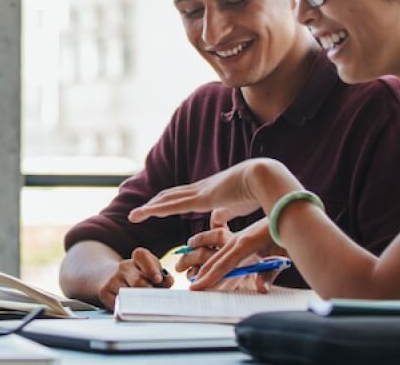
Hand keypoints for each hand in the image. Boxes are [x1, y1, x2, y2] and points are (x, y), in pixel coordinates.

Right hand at [97, 247, 172, 309]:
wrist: (109, 277)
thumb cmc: (137, 277)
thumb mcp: (151, 273)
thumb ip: (163, 277)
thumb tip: (169, 281)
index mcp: (137, 259)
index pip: (142, 256)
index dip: (151, 267)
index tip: (158, 279)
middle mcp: (124, 267)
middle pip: (138, 281)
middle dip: (148, 292)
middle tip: (155, 300)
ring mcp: (113, 279)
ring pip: (128, 294)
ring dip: (139, 302)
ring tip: (145, 306)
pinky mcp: (104, 292)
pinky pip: (118, 304)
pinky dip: (127, 309)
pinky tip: (131, 308)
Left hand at [129, 159, 293, 224]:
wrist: (265, 177)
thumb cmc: (257, 191)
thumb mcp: (237, 206)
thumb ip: (225, 213)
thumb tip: (215, 223)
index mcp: (210, 191)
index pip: (184, 196)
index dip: (169, 202)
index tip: (157, 207)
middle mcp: (201, 189)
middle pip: (171, 196)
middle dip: (154, 204)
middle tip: (139, 212)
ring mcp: (199, 192)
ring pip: (167, 200)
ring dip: (150, 208)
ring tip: (134, 215)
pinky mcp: (200, 198)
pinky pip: (172, 205)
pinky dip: (156, 209)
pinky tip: (144, 213)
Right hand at [188, 219, 283, 290]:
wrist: (289, 213)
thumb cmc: (286, 236)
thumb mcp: (281, 256)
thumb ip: (269, 274)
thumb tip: (261, 289)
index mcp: (245, 244)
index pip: (223, 265)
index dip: (209, 278)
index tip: (195, 288)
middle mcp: (238, 240)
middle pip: (215, 260)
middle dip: (202, 274)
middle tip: (190, 288)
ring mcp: (239, 237)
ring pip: (218, 254)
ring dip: (204, 265)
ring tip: (192, 276)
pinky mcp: (242, 236)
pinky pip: (224, 249)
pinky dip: (214, 259)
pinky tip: (209, 263)